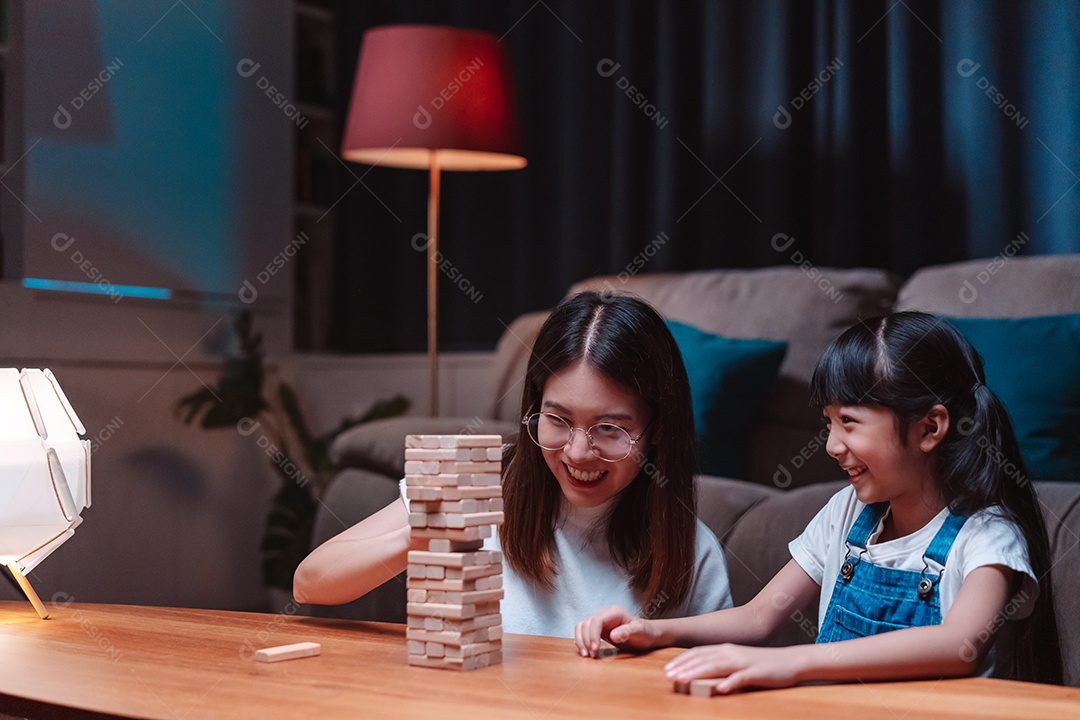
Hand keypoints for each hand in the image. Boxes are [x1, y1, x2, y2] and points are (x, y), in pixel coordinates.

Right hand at [574, 605, 661, 657]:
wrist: (647, 634)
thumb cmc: (645, 632)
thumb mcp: (640, 632)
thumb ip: (627, 632)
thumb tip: (613, 635)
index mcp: (614, 612)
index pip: (596, 621)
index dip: (592, 635)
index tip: (595, 649)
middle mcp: (604, 614)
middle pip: (586, 624)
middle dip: (585, 640)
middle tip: (591, 655)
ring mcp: (600, 621)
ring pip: (582, 627)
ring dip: (581, 640)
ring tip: (586, 655)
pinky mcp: (598, 629)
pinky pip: (584, 632)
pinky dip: (581, 641)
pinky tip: (586, 650)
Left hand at [664, 644, 802, 693]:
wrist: (790, 660)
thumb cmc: (762, 664)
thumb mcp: (738, 661)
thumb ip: (721, 665)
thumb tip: (701, 673)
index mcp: (726, 650)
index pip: (699, 653)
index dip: (682, 661)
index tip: (668, 669)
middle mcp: (732, 653)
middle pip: (703, 659)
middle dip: (684, 667)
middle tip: (668, 676)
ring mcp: (744, 662)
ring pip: (717, 666)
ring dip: (698, 674)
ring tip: (684, 681)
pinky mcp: (757, 672)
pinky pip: (741, 678)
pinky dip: (729, 683)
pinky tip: (719, 689)